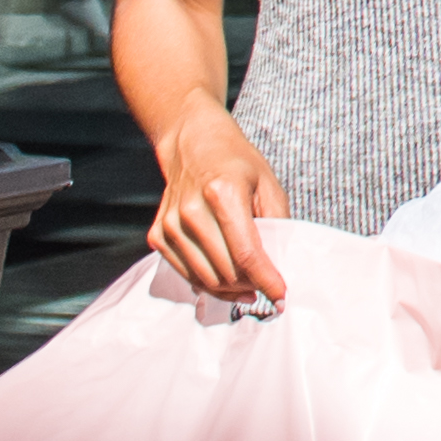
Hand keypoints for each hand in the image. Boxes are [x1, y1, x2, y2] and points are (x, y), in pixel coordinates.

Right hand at [147, 108, 286, 298]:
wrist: (192, 143)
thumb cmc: (236, 162)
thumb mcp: (268, 183)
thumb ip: (278, 224)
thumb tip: (281, 266)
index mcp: (223, 193)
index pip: (246, 253)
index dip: (266, 280)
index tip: (281, 296)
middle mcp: (191, 210)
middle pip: (226, 271)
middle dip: (251, 285)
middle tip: (266, 284)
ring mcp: (171, 224)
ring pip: (206, 280)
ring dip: (231, 289)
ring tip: (248, 283)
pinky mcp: (159, 235)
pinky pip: (187, 274)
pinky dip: (209, 283)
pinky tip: (225, 275)